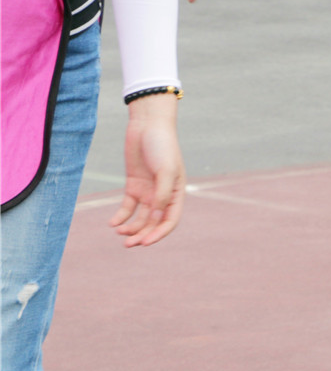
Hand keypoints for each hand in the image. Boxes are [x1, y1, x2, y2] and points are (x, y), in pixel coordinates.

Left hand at [111, 94, 184, 246]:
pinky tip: (113, 223)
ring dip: (131, 228)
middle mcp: (163, 195)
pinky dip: (121, 216)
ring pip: (140, 217)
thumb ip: (161, 195)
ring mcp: (148, 191)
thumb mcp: (165, 171)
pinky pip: (128, 207)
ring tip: (119, 233)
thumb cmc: (162, 146)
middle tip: (128, 245)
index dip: (159, 234)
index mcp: (176, 193)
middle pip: (153, 223)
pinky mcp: (134, 185)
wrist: (147, 126)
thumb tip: (155, 218)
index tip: (145, 243)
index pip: (169, 220)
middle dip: (142, 235)